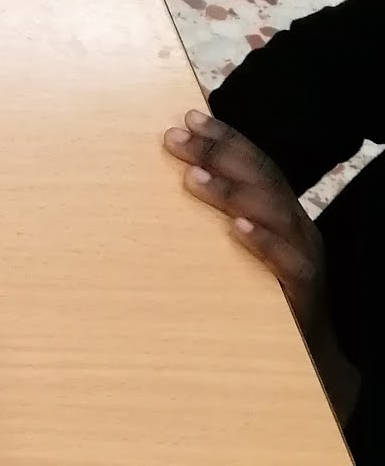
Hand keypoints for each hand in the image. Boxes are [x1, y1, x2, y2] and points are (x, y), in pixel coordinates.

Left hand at [164, 109, 359, 418]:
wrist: (307, 360)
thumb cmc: (262, 295)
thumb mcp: (237, 248)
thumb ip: (217, 217)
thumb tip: (170, 181)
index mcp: (279, 210)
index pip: (254, 164)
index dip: (223, 139)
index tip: (187, 118)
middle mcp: (295, 225)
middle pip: (261, 179)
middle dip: (217, 154)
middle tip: (175, 139)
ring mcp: (304, 255)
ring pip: (273, 213)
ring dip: (232, 192)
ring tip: (195, 177)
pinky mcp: (305, 290)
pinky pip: (287, 262)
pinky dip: (263, 242)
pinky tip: (237, 227)